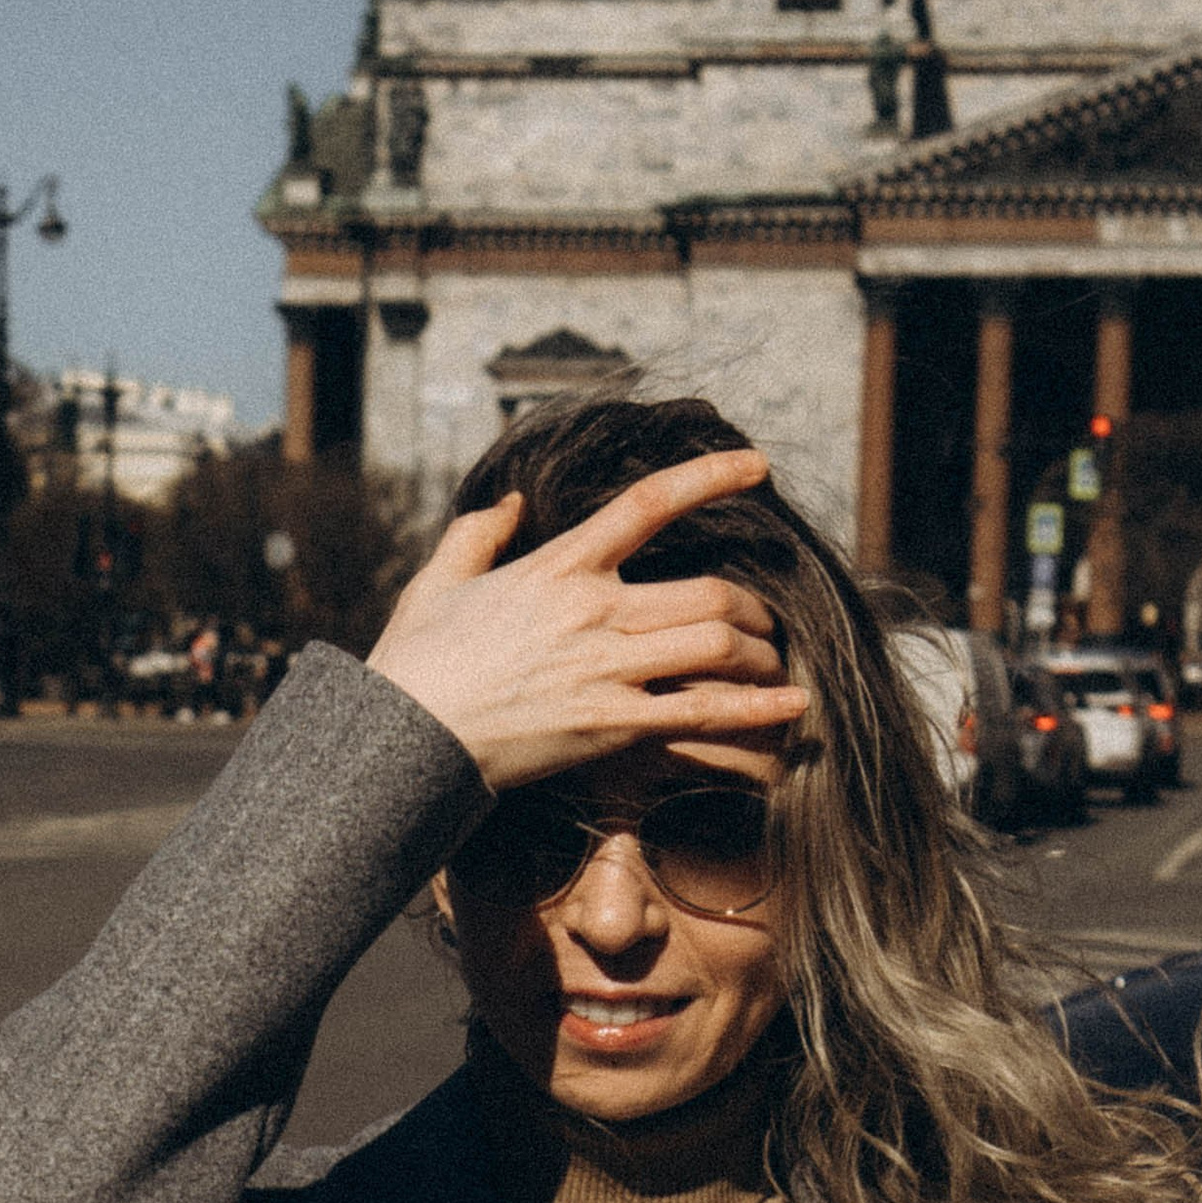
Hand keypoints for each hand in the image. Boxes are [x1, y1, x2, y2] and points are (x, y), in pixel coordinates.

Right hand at [365, 452, 799, 791]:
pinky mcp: (612, 726)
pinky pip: (702, 714)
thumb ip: (479, 533)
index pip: (649, 504)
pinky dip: (757, 709)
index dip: (710, 477)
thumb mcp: (438, 580)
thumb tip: (511, 502)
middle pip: (709, 593)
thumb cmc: (416, 661)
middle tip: (762, 618)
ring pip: (717, 646)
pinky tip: (796, 705)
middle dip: (751, 606)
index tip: (755, 464)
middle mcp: (594, 611)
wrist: (405, 738)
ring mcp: (608, 669)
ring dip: (758, 652)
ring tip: (770, 660)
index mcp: (559, 566)